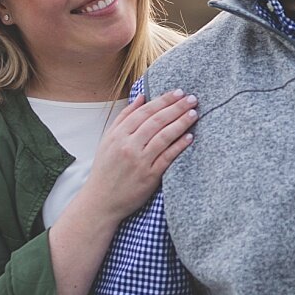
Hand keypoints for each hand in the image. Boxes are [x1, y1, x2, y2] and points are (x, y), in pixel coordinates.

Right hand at [84, 90, 198, 220]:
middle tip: (192, 98)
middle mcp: (128, 146)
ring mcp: (139, 161)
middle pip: (156, 121)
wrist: (101, 201)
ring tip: (194, 113)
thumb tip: (142, 97)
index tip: (178, 92)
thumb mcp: (108, 140)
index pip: (144, 112)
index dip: (163, 101)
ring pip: (164, 137)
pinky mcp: (149, 177)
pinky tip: (190, 137)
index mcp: (118, 135)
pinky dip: (179, 146)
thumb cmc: (106, 169)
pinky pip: (168, 157)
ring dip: (181, 123)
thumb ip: (124, 118)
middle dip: (176, 107)